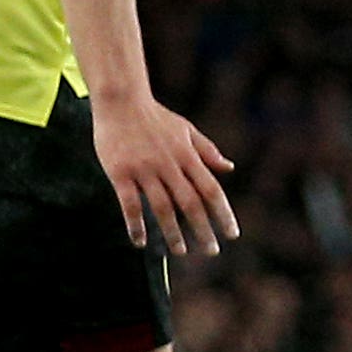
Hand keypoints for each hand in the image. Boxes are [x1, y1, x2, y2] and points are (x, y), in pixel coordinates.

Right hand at [90, 92, 236, 255]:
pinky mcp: (120, 173)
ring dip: (172, 232)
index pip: (211, 189)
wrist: (120, 100)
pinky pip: (129, 204)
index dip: (223, 213)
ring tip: (180, 251)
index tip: (231, 234)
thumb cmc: (154, 115)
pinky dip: (136, 224)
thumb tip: (229, 168)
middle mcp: (168, 164)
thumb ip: (207, 151)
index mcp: (187, 155)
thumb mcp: (186, 129)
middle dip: (203, 229)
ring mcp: (144, 169)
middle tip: (211, 251)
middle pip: (190, 203)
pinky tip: (140, 241)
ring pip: (162, 207)